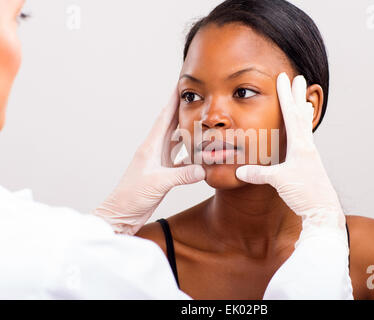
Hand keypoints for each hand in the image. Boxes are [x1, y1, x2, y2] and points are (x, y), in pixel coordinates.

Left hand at [93, 85, 204, 234]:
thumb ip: (181, 176)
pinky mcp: (163, 174)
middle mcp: (155, 151)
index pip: (164, 118)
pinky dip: (190, 154)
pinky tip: (199, 152)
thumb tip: (203, 169)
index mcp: (150, 147)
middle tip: (197, 98)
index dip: (173, 101)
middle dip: (183, 110)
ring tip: (202, 121)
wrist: (121, 214)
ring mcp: (159, 162)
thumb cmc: (131, 197)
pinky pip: (180, 159)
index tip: (181, 85)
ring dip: (188, 131)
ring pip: (177, 141)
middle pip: (172, 125)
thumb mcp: (157, 184)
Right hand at [236, 73, 345, 238]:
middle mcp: (307, 147)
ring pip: (305, 128)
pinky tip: (302, 134)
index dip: (286, 96)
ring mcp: (310, 156)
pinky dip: (303, 130)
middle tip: (301, 79)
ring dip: (303, 112)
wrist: (324, 210)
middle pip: (301, 116)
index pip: (291, 115)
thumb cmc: (305, 193)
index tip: (284, 79)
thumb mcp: (279, 182)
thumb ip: (259, 174)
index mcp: (301, 146)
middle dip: (298, 96)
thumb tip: (240, 171)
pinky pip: (305, 141)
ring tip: (305, 101)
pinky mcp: (309, 165)